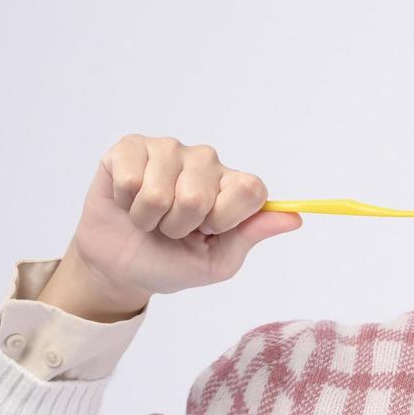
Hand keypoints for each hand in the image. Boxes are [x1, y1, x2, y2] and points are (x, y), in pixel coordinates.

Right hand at [70, 134, 303, 300]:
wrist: (119, 266)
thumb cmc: (171, 262)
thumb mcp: (217, 262)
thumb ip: (251, 236)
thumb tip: (295, 218)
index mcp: (233, 186)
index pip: (251, 189)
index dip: (226, 218)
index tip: (210, 231)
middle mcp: (206, 161)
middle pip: (198, 195)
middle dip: (178, 226)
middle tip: (171, 229)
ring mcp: (168, 150)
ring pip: (159, 190)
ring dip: (149, 217)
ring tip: (149, 218)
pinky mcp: (130, 148)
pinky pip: (130, 178)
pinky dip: (125, 203)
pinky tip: (127, 201)